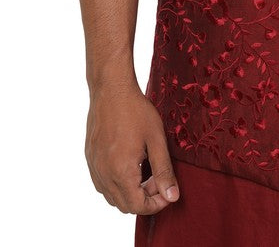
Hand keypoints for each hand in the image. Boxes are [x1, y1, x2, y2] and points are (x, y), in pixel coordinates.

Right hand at [85, 82, 179, 214]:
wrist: (111, 89)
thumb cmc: (136, 110)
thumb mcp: (157, 139)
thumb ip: (164, 171)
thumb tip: (172, 197)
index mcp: (121, 172)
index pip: (138, 206)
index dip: (156, 204)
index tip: (168, 192)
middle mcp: (104, 174)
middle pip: (124, 205)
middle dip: (145, 198)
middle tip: (158, 179)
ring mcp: (94, 167)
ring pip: (111, 197)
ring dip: (130, 192)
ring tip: (146, 171)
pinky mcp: (90, 159)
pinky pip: (102, 184)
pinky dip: (117, 184)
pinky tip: (130, 165)